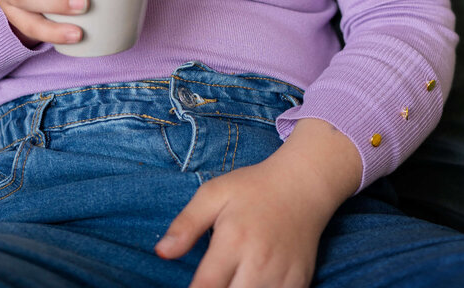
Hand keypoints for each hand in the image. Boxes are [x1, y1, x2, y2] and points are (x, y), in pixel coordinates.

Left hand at [154, 119, 361, 287]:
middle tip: (212, 281)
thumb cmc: (253, 189)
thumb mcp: (214, 193)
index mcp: (234, 240)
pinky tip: (251, 281)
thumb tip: (161, 252)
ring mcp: (282, 276)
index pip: (207, 287)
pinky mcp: (300, 283)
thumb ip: (186, 224)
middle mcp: (259, 263)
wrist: (302, 185)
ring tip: (231, 280)